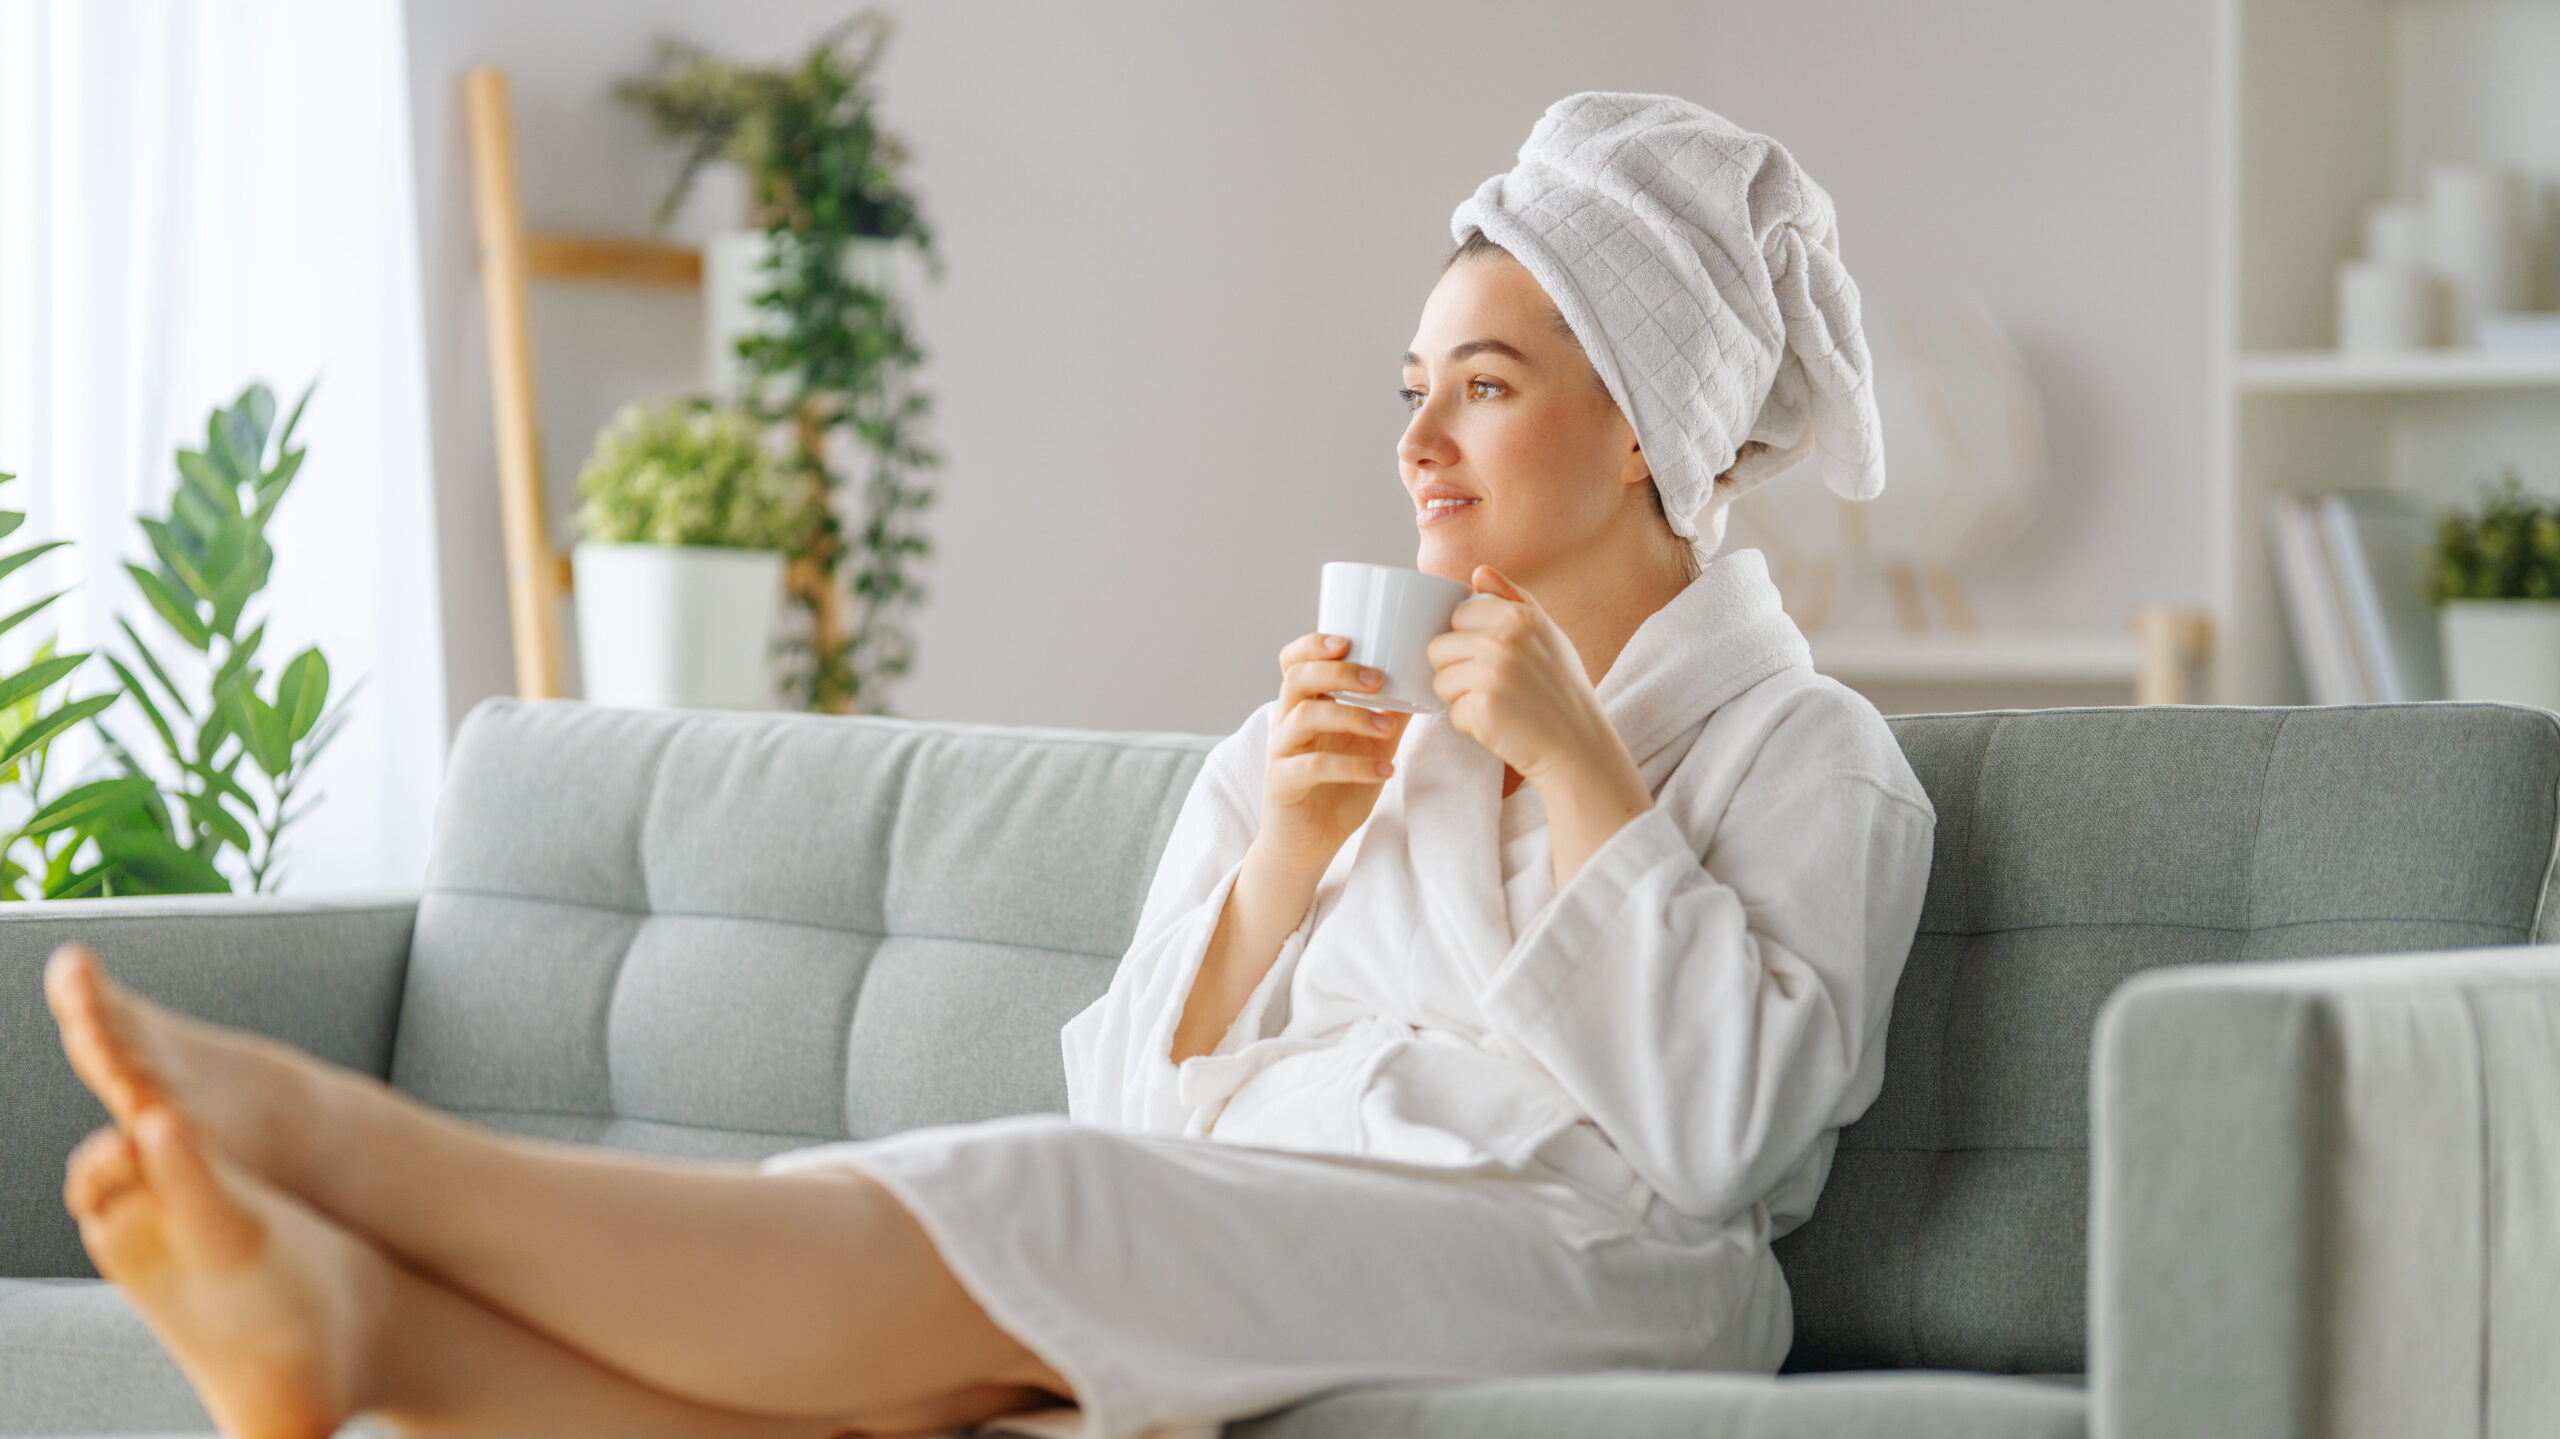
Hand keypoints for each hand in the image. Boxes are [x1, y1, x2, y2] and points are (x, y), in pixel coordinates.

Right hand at [1251, 633, 1413, 876]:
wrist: (1308, 844)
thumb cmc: (1336, 790)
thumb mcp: (1370, 747)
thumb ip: (1390, 715)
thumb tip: (1425, 685)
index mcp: (1303, 706)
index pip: (1293, 661)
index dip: (1313, 644)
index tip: (1347, 642)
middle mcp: (1286, 723)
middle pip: (1297, 678)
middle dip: (1338, 672)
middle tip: (1378, 679)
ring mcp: (1281, 753)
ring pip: (1304, 717)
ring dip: (1351, 715)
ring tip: (1388, 726)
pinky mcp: (1283, 784)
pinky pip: (1314, 767)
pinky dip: (1354, 766)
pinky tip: (1385, 770)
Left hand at [1425, 566, 1651, 885]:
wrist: (1579, 747)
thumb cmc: (1562, 689)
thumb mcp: (1548, 634)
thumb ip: (1514, 599)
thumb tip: (1478, 572)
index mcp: (1518, 616)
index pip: (1456, 616)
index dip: (1467, 640)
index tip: (1492, 658)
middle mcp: (1504, 641)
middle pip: (1439, 648)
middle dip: (1457, 670)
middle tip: (1493, 687)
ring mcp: (1491, 675)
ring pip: (1439, 682)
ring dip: (1460, 698)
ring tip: (1498, 705)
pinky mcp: (1481, 710)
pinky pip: (1450, 713)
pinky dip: (1469, 724)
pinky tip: (1499, 725)